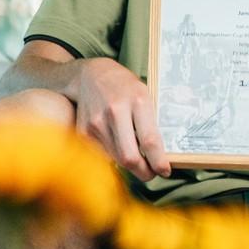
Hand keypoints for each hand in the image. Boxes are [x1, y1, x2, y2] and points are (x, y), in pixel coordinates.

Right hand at [73, 57, 170, 181]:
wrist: (91, 75)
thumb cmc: (125, 87)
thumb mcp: (146, 95)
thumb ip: (152, 122)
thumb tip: (163, 155)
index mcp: (138, 101)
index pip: (150, 141)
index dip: (158, 162)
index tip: (165, 171)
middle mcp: (115, 112)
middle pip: (130, 157)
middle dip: (144, 172)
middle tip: (151, 173)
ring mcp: (96, 122)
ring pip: (116, 160)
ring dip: (130, 166)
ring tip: (137, 160)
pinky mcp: (83, 131)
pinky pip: (103, 156)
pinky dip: (114, 158)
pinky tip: (119, 149)